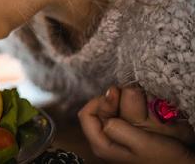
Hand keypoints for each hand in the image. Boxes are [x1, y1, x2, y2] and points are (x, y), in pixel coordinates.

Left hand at [79, 87, 194, 162]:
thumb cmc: (165, 159)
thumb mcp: (141, 143)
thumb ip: (119, 127)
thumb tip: (105, 105)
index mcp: (101, 144)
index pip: (86, 114)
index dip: (100, 101)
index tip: (116, 94)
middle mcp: (107, 138)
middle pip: (101, 108)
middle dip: (118, 100)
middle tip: (137, 100)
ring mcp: (119, 133)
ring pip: (116, 107)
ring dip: (130, 102)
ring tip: (147, 109)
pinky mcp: (131, 130)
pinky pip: (129, 111)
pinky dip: (138, 106)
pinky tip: (150, 112)